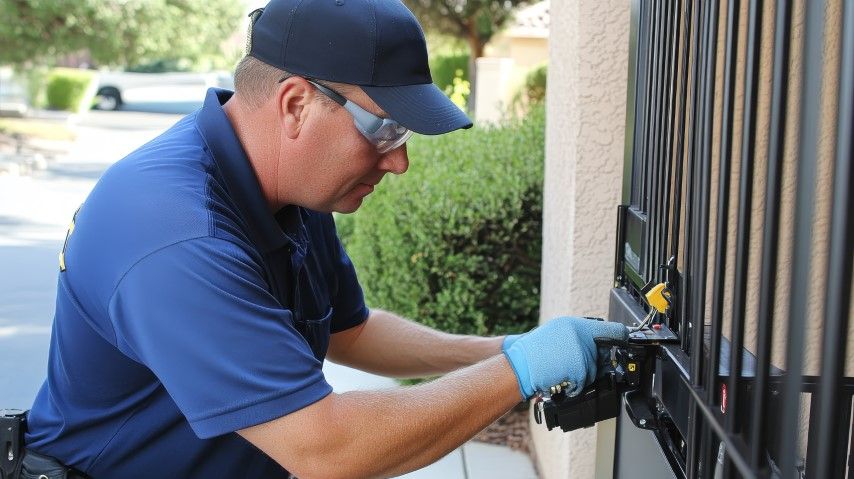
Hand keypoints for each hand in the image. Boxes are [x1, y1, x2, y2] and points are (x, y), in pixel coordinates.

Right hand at [502, 316, 627, 399]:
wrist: (518, 366)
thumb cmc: (532, 354)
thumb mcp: (554, 335)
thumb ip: (577, 337)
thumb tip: (601, 345)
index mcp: (574, 324)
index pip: (611, 329)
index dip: (623, 337)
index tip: (631, 342)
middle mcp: (580, 334)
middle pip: (604, 354)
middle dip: (595, 362)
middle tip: (571, 364)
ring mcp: (581, 351)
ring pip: (595, 370)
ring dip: (582, 375)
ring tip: (561, 371)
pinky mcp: (580, 368)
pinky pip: (586, 382)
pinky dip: (576, 386)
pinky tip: (561, 379)